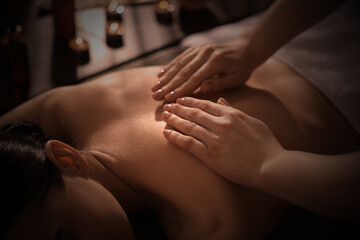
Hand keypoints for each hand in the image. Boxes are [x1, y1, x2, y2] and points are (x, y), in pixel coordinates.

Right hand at [152, 38, 254, 101]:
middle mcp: (205, 53)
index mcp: (216, 62)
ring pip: (179, 64)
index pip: (194, 78)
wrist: (245, 48)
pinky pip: (180, 58)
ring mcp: (199, 49)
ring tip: (154, 88)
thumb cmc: (242, 68)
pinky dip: (169, 67)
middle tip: (155, 96)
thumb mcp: (236, 78)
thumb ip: (219, 83)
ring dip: (165, 77)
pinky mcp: (196, 48)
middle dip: (167, 85)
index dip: (180, 89)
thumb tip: (202, 89)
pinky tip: (160, 75)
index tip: (168, 99)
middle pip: (183, 71)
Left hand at [161, 97, 283, 187]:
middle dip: (179, 108)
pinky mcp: (210, 156)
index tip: (181, 99)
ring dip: (174, 120)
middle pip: (194, 113)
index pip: (206, 104)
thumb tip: (221, 100)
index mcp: (232, 114)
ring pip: (189, 126)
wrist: (270, 165)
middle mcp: (221, 124)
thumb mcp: (252, 121)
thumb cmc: (265, 144)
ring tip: (164, 116)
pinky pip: (189, 144)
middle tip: (167, 105)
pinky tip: (166, 134)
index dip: (191, 101)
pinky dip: (176, 138)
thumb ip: (234, 110)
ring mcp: (214, 140)